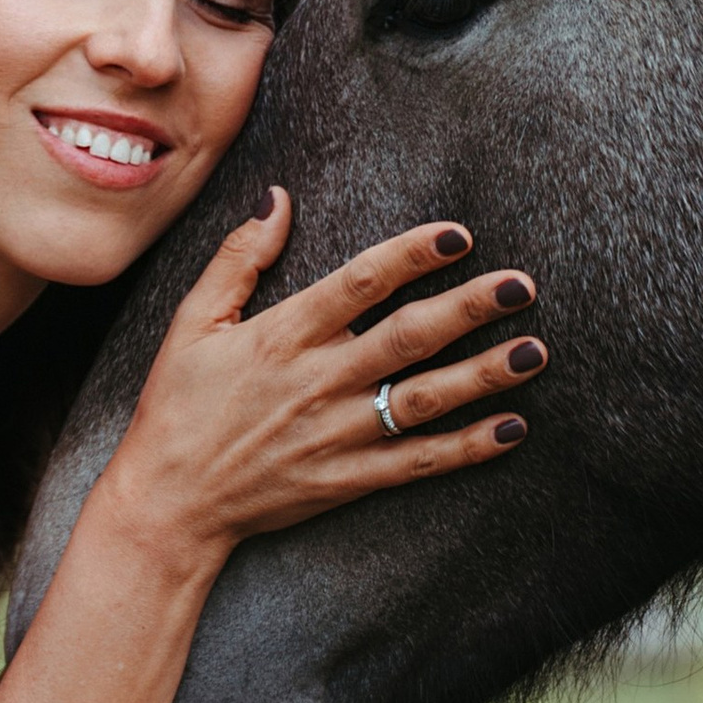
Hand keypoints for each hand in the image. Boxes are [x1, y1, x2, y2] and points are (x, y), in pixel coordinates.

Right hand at [98, 194, 545, 569]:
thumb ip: (239, 258)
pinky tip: (512, 429)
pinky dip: (467, 448)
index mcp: (283, 335)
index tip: (459, 234)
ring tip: (534, 351)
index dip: (412, 254)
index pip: (360, 282)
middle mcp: (318, 381)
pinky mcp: (347, 481)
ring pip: (424, 399)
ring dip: (483, 375)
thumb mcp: (192, 321)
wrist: (168, 503)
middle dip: (470, 307)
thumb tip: (277, 198)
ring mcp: (337, 434)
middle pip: (408, 337)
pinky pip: (417, 463)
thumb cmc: (177, 406)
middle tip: (522, 285)